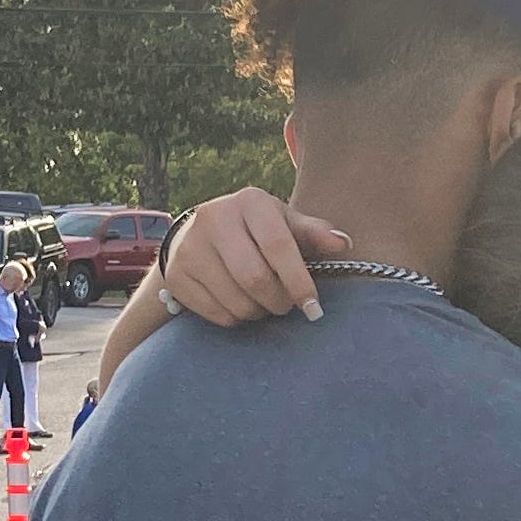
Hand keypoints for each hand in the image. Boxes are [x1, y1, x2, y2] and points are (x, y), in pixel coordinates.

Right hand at [163, 190, 351, 326]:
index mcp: (249, 202)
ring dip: (258, 312)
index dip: (299, 281)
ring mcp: (190, 248)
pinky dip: (236, 318)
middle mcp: (214, 219)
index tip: (313, 307)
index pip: (278, 246)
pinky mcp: (177, 275)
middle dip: (278, 301)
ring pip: (236, 301)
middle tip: (286, 304)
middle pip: (255, 279)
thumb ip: (313, 234)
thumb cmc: (256, 231)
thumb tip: (344, 244)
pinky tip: (239, 302)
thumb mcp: (284, 224)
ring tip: (262, 301)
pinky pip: (217, 314)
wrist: (198, 234)